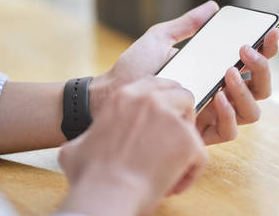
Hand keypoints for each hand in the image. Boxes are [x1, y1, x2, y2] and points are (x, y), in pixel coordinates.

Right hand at [58, 77, 206, 215]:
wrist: (105, 194)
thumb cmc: (90, 176)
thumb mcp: (77, 146)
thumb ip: (89, 137)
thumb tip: (85, 143)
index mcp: (124, 96)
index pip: (155, 84)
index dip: (163, 101)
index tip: (162, 118)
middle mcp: (150, 100)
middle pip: (181, 95)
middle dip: (181, 115)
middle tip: (172, 139)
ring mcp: (172, 119)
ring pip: (193, 122)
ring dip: (187, 142)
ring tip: (173, 163)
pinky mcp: (188, 141)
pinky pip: (201, 153)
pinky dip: (191, 171)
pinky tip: (175, 183)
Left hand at [91, 0, 278, 144]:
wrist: (111, 93)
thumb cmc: (135, 68)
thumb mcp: (161, 38)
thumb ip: (188, 24)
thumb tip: (212, 7)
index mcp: (216, 72)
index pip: (253, 63)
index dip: (268, 49)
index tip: (270, 32)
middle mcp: (221, 95)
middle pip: (261, 88)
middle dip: (262, 68)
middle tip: (244, 50)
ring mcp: (213, 116)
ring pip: (253, 112)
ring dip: (246, 90)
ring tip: (227, 72)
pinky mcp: (201, 134)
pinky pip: (230, 131)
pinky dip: (229, 114)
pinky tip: (218, 97)